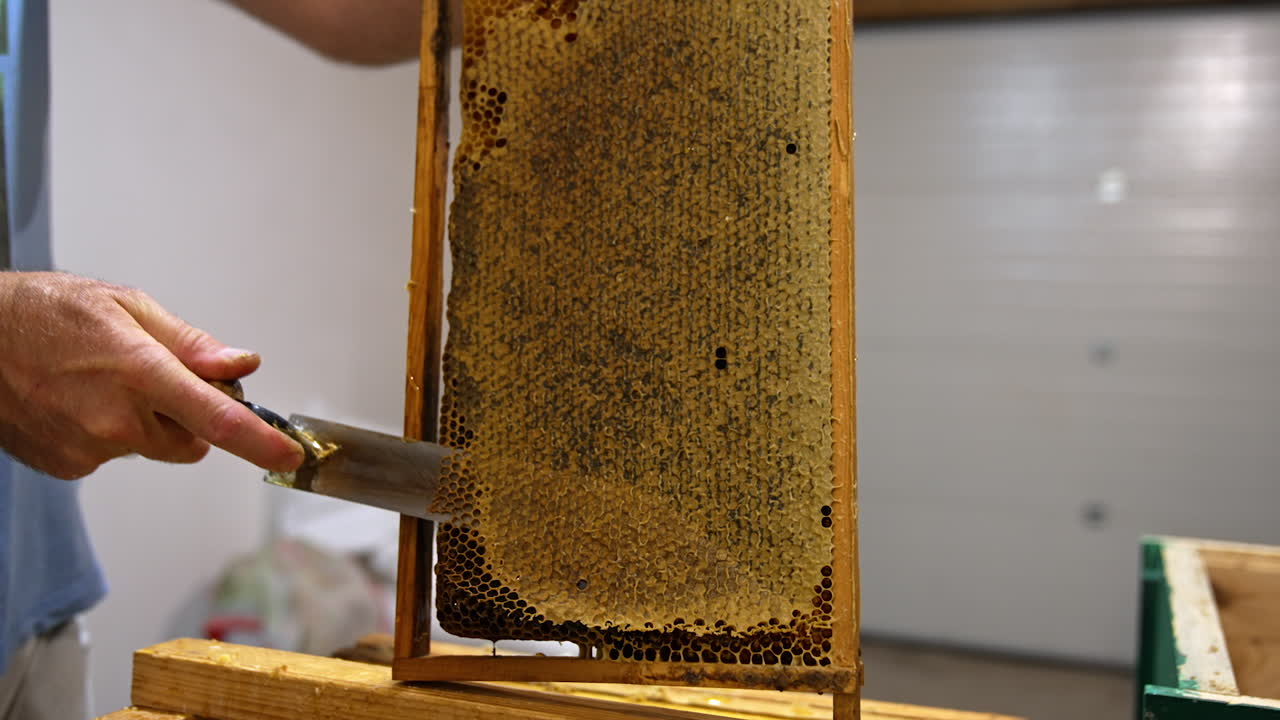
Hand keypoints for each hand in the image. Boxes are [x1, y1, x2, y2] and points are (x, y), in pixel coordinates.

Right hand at [0, 272, 304, 478]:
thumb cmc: (41, 313)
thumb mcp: (125, 306)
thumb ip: (190, 343)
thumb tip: (240, 365)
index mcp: (138, 372)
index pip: (216, 419)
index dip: (260, 442)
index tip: (288, 454)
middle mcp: (115, 420)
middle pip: (192, 440)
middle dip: (188, 416)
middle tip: (154, 377)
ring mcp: (89, 450)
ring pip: (151, 447)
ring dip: (143, 423)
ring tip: (98, 383)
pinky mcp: (68, 467)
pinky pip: (112, 456)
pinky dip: (106, 434)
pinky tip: (74, 402)